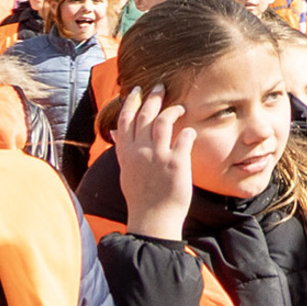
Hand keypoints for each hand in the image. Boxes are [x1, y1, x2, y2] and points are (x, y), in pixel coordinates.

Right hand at [111, 89, 192, 237]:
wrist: (153, 219)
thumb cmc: (141, 196)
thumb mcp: (126, 172)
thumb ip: (124, 150)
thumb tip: (115, 134)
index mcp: (126, 153)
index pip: (124, 120)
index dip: (131, 102)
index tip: (136, 90)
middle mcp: (139, 151)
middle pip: (144, 115)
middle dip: (152, 97)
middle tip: (160, 87)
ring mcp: (157, 156)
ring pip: (163, 121)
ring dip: (172, 110)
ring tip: (180, 107)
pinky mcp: (176, 163)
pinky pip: (184, 137)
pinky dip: (188, 131)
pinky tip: (191, 131)